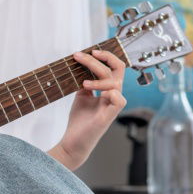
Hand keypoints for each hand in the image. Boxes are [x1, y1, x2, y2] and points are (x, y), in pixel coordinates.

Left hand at [49, 49, 126, 169]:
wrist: (73, 141)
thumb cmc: (79, 121)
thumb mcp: (81, 96)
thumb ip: (86, 82)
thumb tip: (82, 66)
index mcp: (109, 90)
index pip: (115, 67)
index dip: (106, 56)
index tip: (89, 51)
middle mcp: (114, 96)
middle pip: (117, 69)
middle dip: (98, 60)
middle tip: (81, 56)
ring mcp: (113, 106)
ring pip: (115, 82)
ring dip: (97, 78)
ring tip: (82, 83)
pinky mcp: (109, 117)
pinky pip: (119, 100)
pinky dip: (109, 93)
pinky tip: (94, 93)